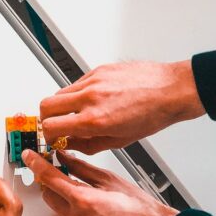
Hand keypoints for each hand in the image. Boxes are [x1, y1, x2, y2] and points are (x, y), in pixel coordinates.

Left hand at [22, 150, 176, 215]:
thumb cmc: (138, 209)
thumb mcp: (109, 180)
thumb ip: (81, 168)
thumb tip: (64, 158)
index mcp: (83, 200)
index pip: (50, 178)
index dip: (37, 165)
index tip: (29, 157)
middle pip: (50, 197)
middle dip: (54, 186)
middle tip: (67, 180)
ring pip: (59, 214)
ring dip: (67, 206)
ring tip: (91, 204)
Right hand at [38, 60, 203, 153]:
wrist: (171, 91)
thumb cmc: (152, 115)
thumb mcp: (119, 141)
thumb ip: (88, 144)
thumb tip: (71, 145)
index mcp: (95, 120)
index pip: (51, 127)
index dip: (47, 136)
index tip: (52, 138)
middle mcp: (90, 98)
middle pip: (45, 106)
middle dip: (46, 118)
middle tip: (55, 125)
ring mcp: (93, 81)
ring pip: (59, 92)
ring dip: (61, 105)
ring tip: (75, 113)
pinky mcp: (99, 70)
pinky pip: (76, 83)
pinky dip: (77, 94)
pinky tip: (92, 100)